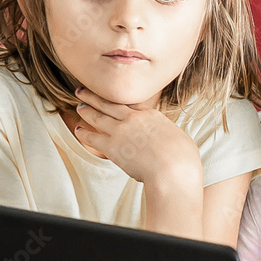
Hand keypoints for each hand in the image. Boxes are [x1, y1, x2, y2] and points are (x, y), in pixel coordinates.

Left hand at [73, 87, 201, 188]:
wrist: (173, 169)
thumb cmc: (182, 157)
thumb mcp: (178, 136)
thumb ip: (167, 133)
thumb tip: (168, 138)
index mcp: (150, 114)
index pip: (130, 103)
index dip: (118, 99)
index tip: (113, 97)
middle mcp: (133, 118)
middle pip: (109, 103)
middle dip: (94, 96)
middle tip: (83, 91)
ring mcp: (121, 131)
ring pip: (97, 116)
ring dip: (86, 110)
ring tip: (80, 107)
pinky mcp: (112, 147)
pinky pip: (92, 137)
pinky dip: (83, 132)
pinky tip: (78, 130)